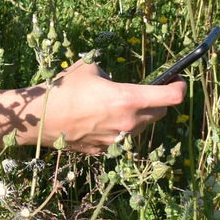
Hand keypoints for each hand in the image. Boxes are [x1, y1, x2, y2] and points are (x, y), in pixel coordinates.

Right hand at [32, 61, 186, 153]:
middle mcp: (128, 122)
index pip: (170, 97)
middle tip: (149, 92)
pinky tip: (100, 120)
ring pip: (140, 127)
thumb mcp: (90, 69)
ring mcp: (117, 139)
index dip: (179, 87)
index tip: (178, 81)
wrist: (40, 118)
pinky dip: (118, 129)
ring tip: (118, 105)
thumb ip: (110, 76)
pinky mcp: (104, 150)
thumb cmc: (64, 89)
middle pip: (159, 114)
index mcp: (128, 99)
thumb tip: (113, 82)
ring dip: (138, 116)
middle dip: (158, 102)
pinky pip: (120, 138)